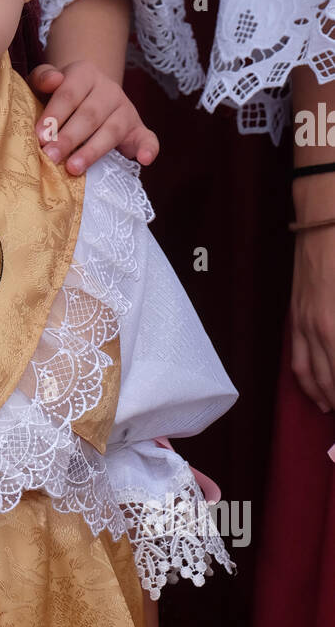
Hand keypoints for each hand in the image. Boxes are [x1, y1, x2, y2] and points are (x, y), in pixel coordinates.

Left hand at [28, 60, 158, 174]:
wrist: (85, 96)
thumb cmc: (58, 94)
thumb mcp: (44, 82)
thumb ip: (43, 78)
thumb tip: (52, 81)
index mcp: (85, 74)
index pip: (70, 94)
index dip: (54, 116)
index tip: (39, 137)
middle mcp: (109, 90)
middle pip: (90, 115)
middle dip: (69, 137)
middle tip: (51, 156)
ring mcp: (125, 109)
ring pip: (112, 130)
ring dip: (93, 150)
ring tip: (73, 168)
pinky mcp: (138, 129)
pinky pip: (148, 138)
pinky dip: (149, 148)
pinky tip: (144, 160)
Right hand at [290, 176, 334, 411]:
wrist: (325, 215)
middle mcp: (320, 331)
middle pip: (330, 381)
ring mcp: (303, 323)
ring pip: (311, 375)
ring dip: (324, 396)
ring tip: (334, 411)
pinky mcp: (296, 314)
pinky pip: (296, 358)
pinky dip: (306, 380)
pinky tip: (315, 390)